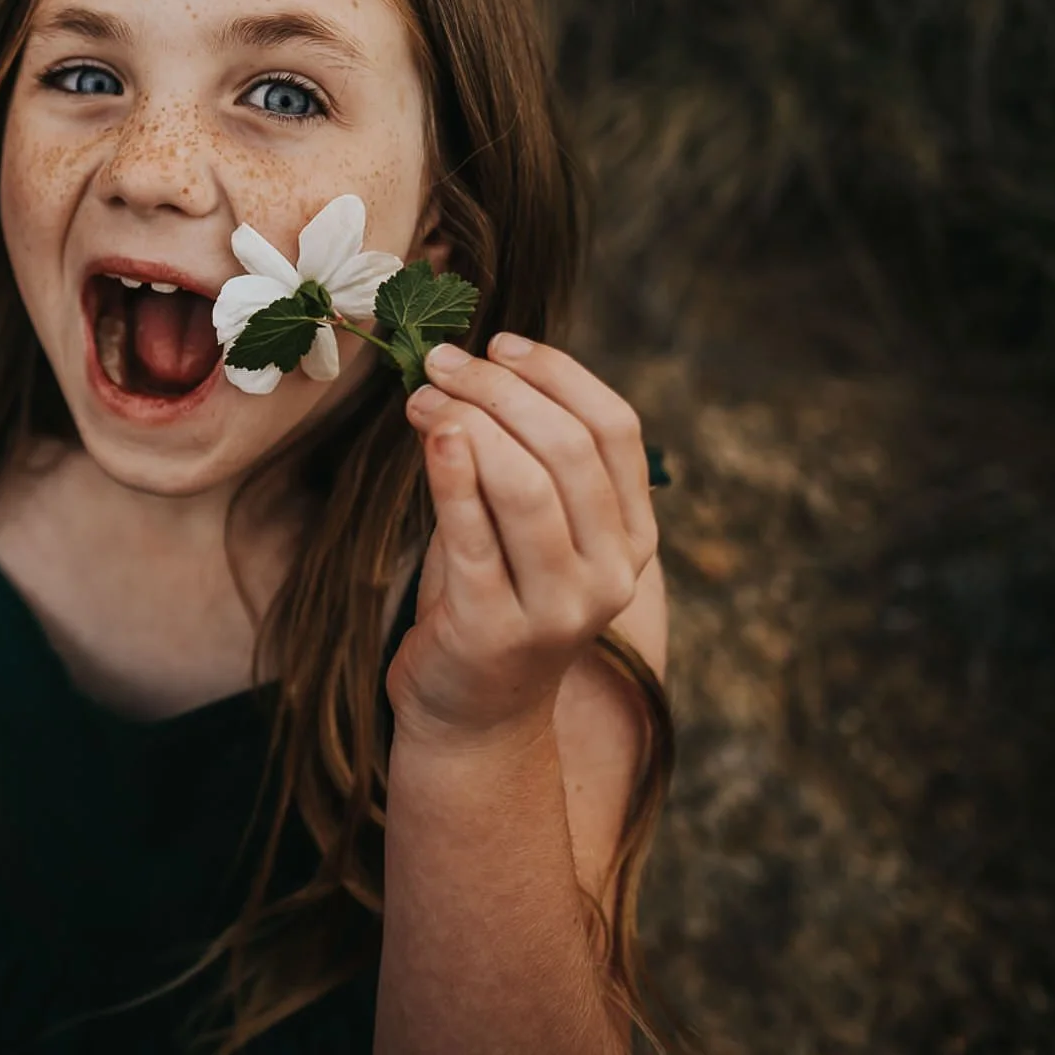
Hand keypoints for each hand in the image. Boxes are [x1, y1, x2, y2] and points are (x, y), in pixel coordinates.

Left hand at [389, 333, 657, 749]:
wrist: (472, 711)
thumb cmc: (493, 595)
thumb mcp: (525, 526)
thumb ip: (521, 457)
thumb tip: (474, 363)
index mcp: (633, 539)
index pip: (616, 430)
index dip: (559, 374)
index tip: (500, 343)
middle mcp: (609, 575)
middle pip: (569, 450)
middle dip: (500, 389)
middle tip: (440, 359)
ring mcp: (557, 609)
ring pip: (528, 487)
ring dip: (471, 422)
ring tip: (422, 394)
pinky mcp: (493, 630)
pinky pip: (474, 539)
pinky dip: (453, 477)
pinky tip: (433, 434)